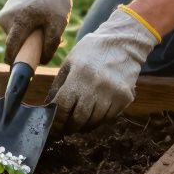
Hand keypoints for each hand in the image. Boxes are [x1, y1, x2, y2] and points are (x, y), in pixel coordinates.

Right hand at [0, 0, 74, 63]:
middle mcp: (6, 18)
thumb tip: (43, 61)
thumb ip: (51, 44)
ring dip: (28, 36)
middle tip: (43, 40)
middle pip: (14, 44)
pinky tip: (36, 18)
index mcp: (18, 21)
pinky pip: (15, 27)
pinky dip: (25, 27)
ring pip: (15, 35)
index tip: (22, 73)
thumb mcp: (59, 22)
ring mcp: (4, 13)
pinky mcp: (6, 10)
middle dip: (27, 47)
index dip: (16, 64)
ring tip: (42, 25)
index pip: (11, 50)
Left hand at [50, 5, 159, 131]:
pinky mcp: (124, 98)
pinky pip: (108, 118)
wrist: (124, 44)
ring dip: (83, 126)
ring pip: (94, 121)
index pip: (63, 105)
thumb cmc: (92, 51)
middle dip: (69, 126)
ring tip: (77, 124)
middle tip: (63, 130)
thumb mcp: (71, 61)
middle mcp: (97, 85)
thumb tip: (48, 107)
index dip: (56, 120)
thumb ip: (59, 84)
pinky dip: (98, 120)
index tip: (52, 127)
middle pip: (79, 118)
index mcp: (80, 74)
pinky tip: (93, 116)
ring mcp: (112, 93)